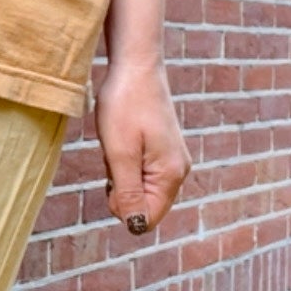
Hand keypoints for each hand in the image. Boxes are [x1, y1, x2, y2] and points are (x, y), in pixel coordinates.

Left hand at [93, 60, 192, 234]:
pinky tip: (122, 137)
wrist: (135, 65)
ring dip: (119, 172)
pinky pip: (138, 171)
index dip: (121, 205)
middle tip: (116, 154)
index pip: (145, 219)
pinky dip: (123, 160)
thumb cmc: (125, 105)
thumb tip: (134, 225)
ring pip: (137, 187)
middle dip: (120, 186)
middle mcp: (178, 171)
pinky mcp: (162, 150)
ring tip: (119, 142)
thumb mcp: (120, 153)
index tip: (112, 176)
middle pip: (142, 204)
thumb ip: (128, 192)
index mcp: (172, 175)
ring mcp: (172, 160)